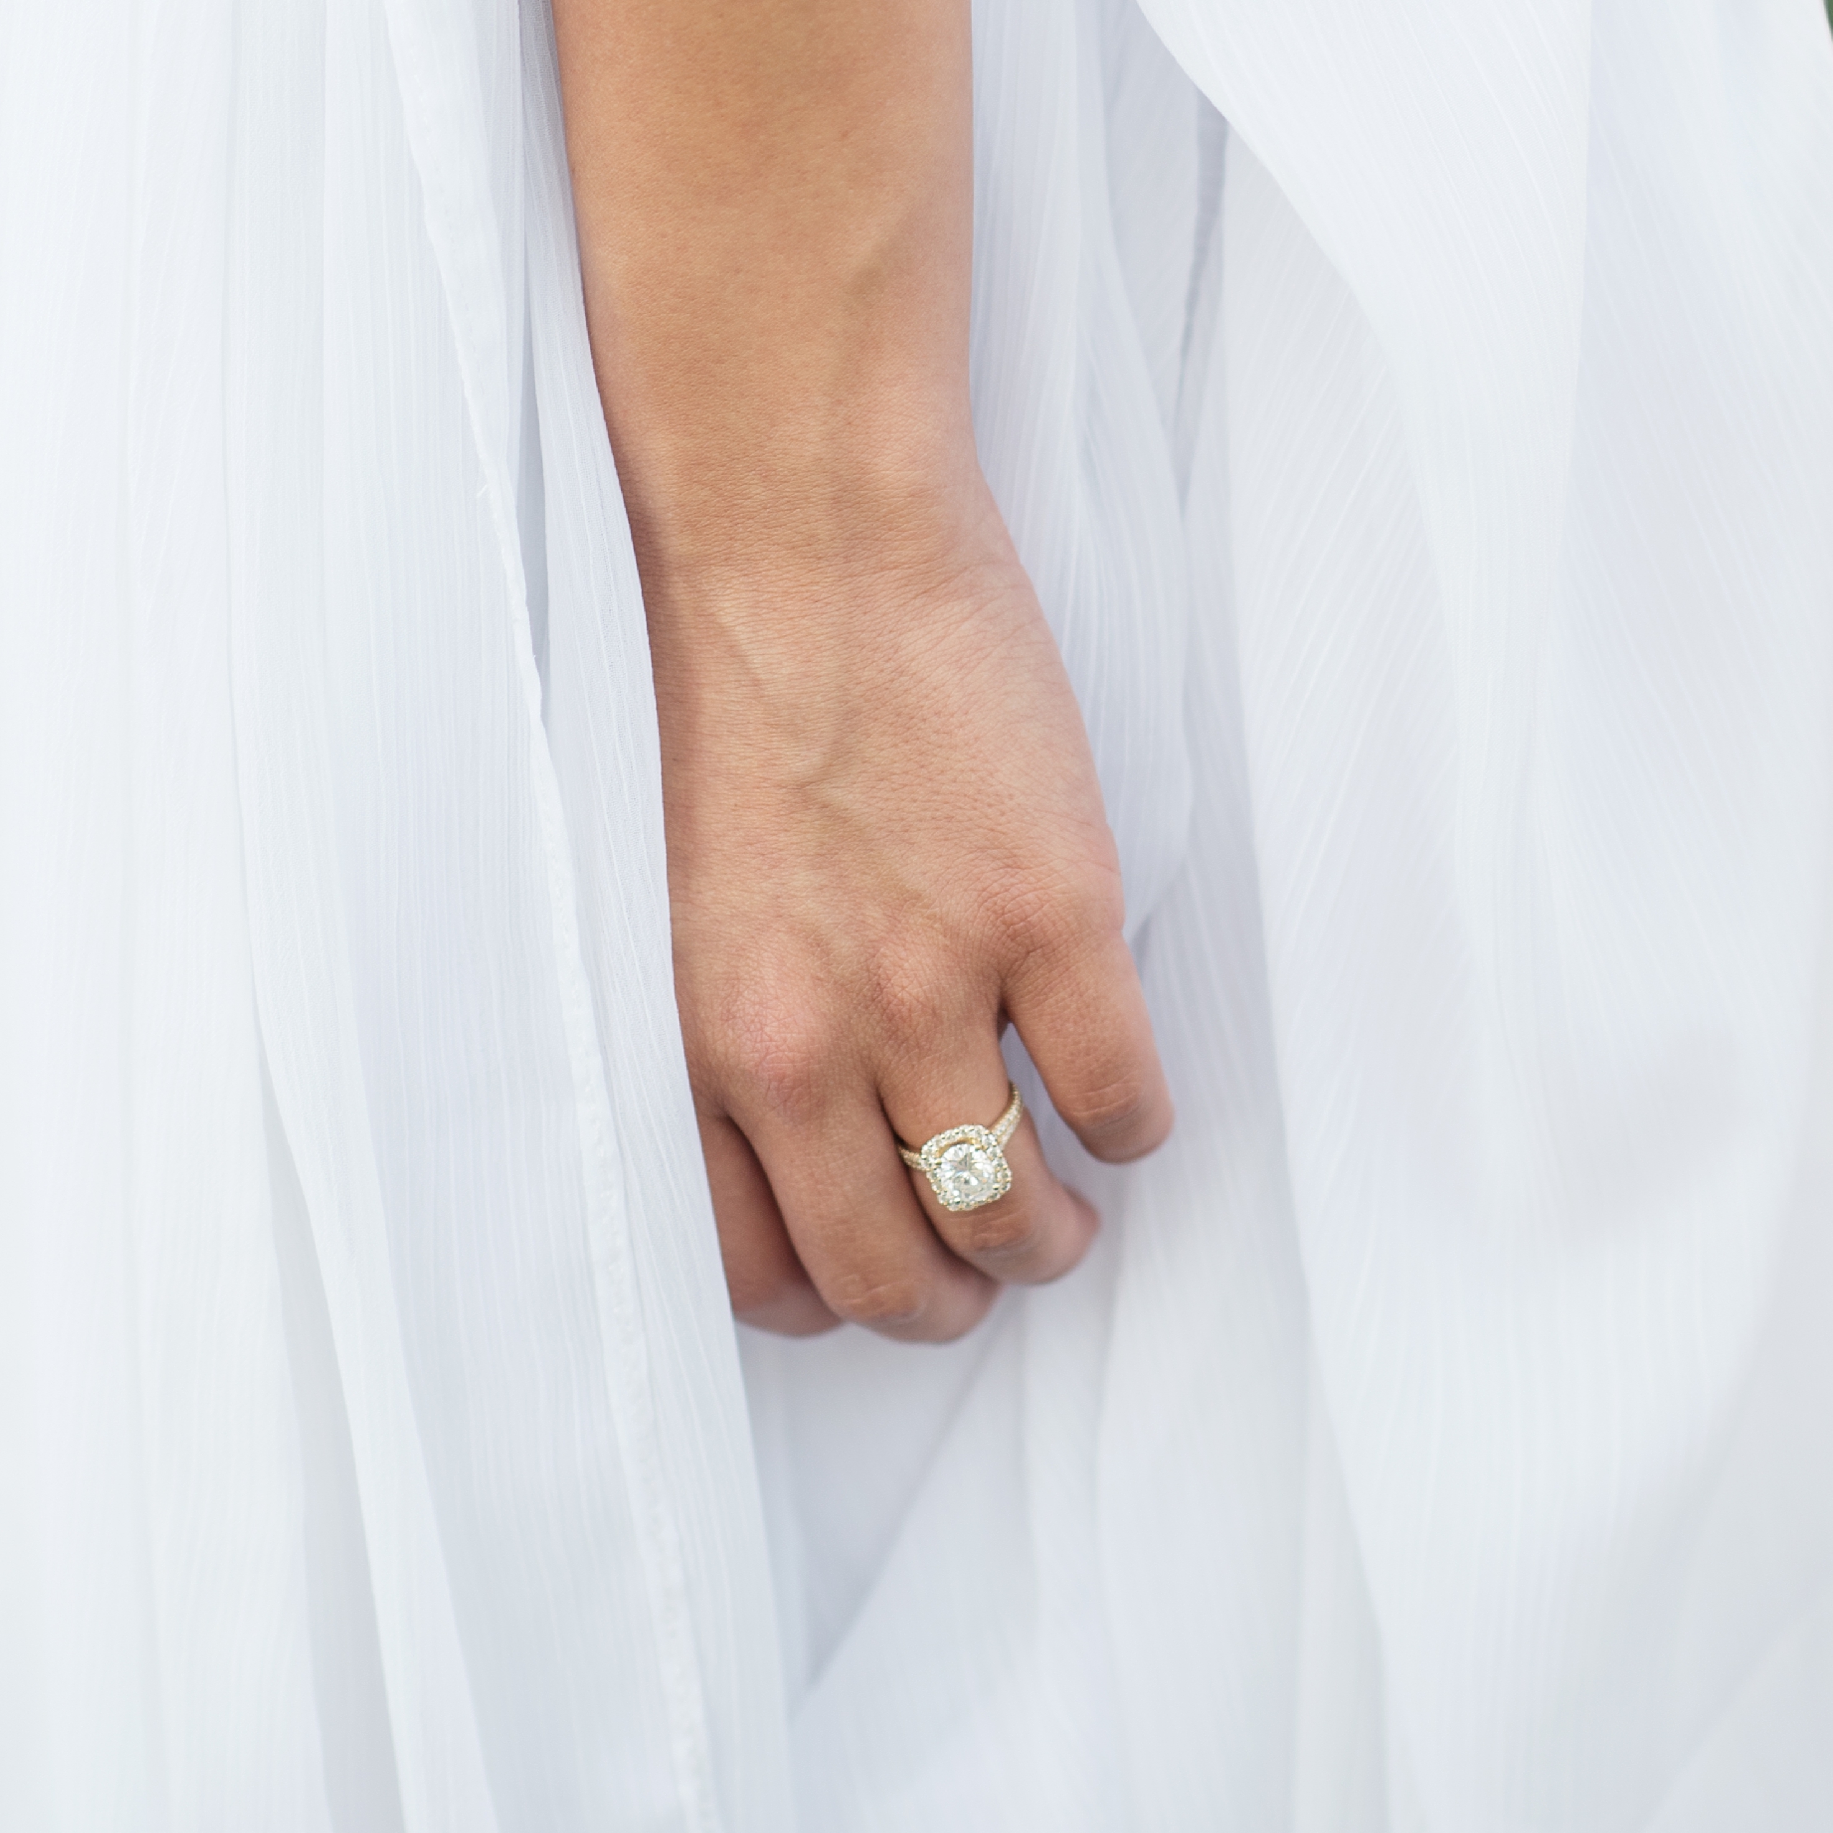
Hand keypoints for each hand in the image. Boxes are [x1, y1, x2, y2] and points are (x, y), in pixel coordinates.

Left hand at [646, 469, 1172, 1341]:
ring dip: (1050, 1236)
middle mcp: (811, 1044)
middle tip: (988, 1262)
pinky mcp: (1052, 917)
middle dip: (952, 1298)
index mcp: (706, 1040)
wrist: (805, 534)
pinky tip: (1120, 1095)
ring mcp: (937, 986)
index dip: (834, 1293)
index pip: (763, 1267)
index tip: (878, 1266)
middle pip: (897, 1274)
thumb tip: (824, 1126)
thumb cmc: (745, 684)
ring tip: (1065, 1203)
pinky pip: (1120, 1100)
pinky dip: (1133, 1127)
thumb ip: (748, 1020)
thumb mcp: (698, 896)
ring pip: (1013, 1215)